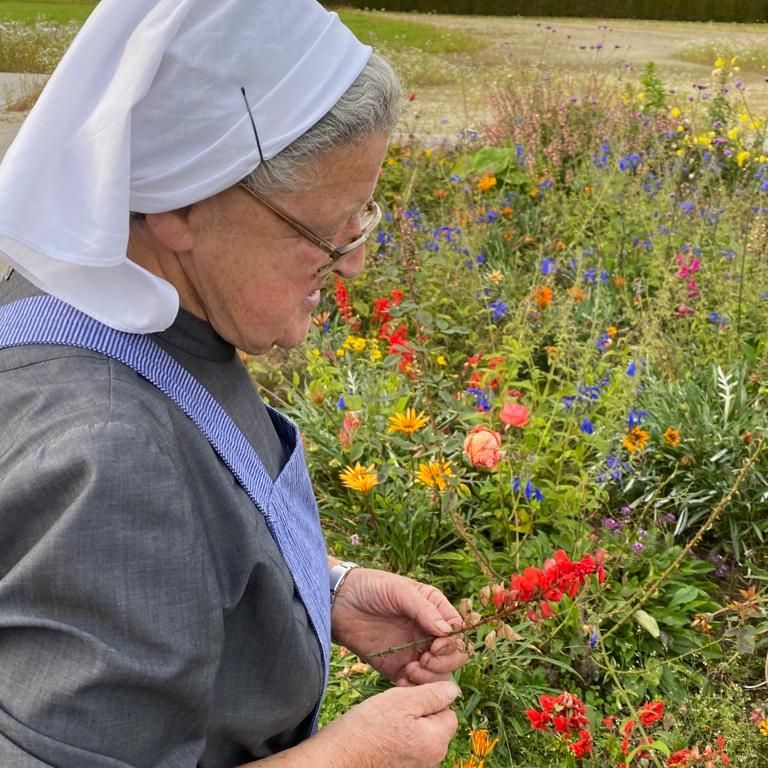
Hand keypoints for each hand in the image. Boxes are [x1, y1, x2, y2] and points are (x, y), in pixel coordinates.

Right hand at [316, 681, 459, 767]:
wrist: (338, 758)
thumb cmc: (369, 727)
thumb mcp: (402, 701)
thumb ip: (433, 695)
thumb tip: (453, 690)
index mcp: (436, 742)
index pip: (448, 712)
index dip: (431, 697)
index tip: (409, 692)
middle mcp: (431, 760)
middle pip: (435, 725)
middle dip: (420, 710)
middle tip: (395, 703)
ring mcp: (416, 767)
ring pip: (420, 735)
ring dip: (407, 722)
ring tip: (384, 717)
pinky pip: (407, 747)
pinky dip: (398, 737)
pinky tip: (380, 732)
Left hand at [331, 568, 467, 685]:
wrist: (337, 602)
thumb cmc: (369, 587)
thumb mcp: (398, 590)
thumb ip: (424, 609)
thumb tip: (447, 631)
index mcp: (434, 609)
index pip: (458, 631)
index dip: (452, 643)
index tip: (434, 646)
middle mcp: (428, 632)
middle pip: (454, 656)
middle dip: (443, 663)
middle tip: (422, 660)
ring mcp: (414, 650)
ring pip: (439, 674)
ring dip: (430, 678)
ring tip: (410, 669)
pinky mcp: (397, 667)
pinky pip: (415, 684)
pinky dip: (414, 688)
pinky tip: (401, 680)